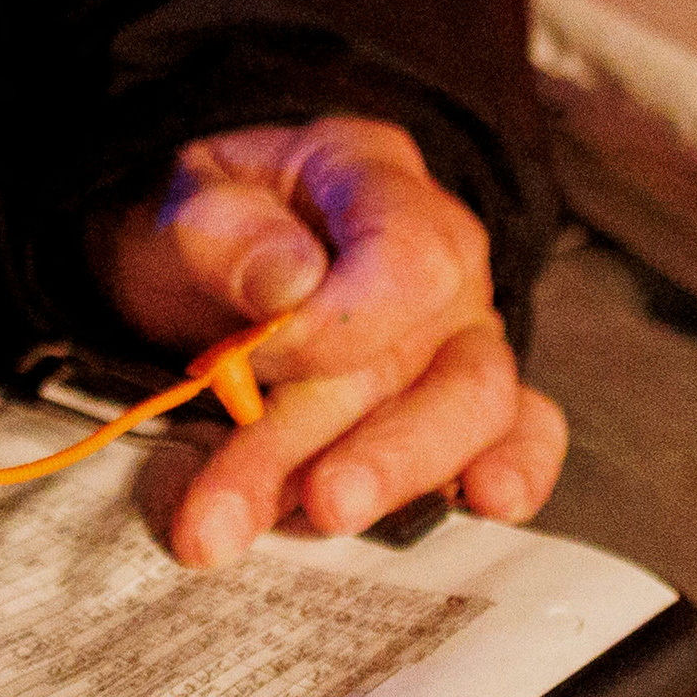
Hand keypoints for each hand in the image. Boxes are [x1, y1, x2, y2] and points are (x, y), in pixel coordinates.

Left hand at [95, 117, 569, 568]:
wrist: (192, 259)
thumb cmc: (198, 229)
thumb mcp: (176, 204)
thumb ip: (219, 233)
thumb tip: (288, 284)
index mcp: (372, 177)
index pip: (410, 258)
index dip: (346, 329)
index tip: (254, 368)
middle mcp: (443, 256)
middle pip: (447, 357)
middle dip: (372, 444)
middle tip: (310, 501)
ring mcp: (461, 330)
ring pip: (478, 408)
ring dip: (398, 474)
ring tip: (322, 518)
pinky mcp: (463, 400)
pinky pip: (521, 432)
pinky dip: (511, 472)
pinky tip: (481, 507)